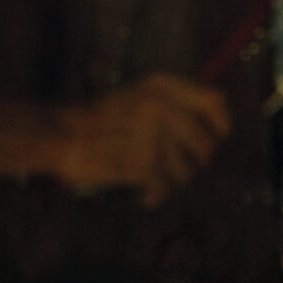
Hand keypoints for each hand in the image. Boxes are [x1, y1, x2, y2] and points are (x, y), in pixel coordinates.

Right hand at [51, 74, 230, 206]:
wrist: (60, 135)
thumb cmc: (99, 121)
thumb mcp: (136, 96)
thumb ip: (176, 104)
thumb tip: (218, 130)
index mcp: (161, 86)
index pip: (215, 101)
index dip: (222, 123)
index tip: (218, 138)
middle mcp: (161, 106)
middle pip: (206, 143)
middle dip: (197, 162)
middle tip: (175, 169)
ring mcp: (153, 134)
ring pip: (187, 170)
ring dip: (171, 181)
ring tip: (150, 179)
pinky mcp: (143, 161)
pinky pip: (165, 188)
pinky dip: (155, 196)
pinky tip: (145, 196)